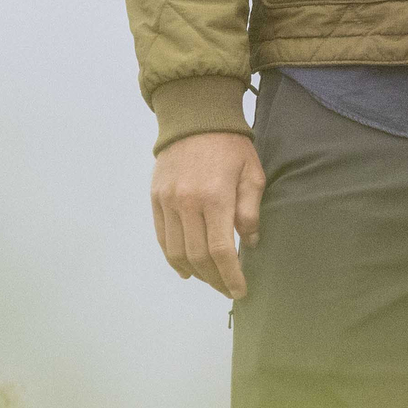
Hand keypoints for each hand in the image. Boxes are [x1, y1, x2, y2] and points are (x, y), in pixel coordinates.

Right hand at [150, 131, 262, 299]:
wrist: (194, 117)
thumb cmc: (230, 146)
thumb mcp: (252, 174)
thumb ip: (250, 211)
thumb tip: (249, 244)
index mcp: (215, 198)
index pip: (220, 250)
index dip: (230, 275)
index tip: (240, 291)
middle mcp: (187, 203)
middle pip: (197, 257)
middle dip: (214, 279)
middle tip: (227, 288)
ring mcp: (167, 202)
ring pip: (176, 252)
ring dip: (194, 273)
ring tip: (210, 280)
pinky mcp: (156, 198)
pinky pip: (162, 238)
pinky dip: (173, 258)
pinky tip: (186, 269)